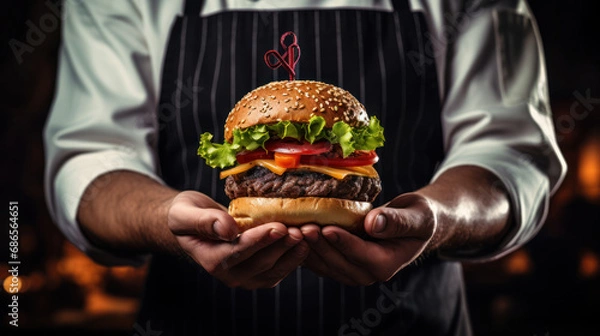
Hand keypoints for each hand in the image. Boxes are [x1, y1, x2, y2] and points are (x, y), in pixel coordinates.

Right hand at [168, 191, 308, 288]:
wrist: (194, 223)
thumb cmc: (187, 215)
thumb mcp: (184, 213)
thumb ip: (203, 221)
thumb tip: (227, 229)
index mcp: (211, 259)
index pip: (239, 252)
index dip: (260, 240)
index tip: (278, 227)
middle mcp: (230, 274)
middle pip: (262, 262)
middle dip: (283, 245)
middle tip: (301, 229)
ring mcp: (246, 276)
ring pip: (275, 269)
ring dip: (294, 253)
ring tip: (309, 234)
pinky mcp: (260, 273)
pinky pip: (280, 269)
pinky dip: (295, 257)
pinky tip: (308, 240)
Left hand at [300, 193, 436, 285]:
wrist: (414, 224)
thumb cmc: (420, 217)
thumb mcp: (417, 216)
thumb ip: (397, 221)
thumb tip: (373, 224)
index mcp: (387, 265)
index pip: (361, 254)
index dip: (343, 242)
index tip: (326, 228)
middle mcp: (369, 273)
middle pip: (338, 262)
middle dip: (319, 245)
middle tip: (302, 227)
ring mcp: (353, 271)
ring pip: (325, 264)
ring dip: (308, 248)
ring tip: (293, 229)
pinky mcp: (341, 264)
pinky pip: (320, 260)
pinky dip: (306, 248)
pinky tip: (293, 233)